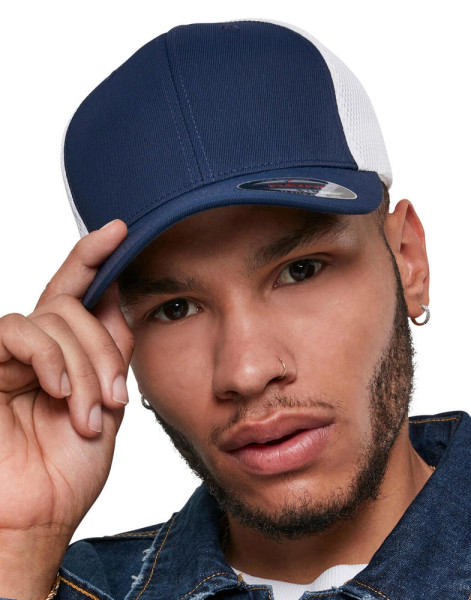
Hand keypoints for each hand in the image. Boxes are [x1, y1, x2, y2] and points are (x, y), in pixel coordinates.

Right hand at [0, 220, 132, 598]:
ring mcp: (8, 357)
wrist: (39, 514)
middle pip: (75, 306)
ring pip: (51, 318)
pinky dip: (49, 357)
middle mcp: (36, 349)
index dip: (94, 257)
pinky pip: (18, 331)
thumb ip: (112, 350)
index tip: (121, 229)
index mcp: (66, 353)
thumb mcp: (106, 400)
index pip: (78, 292)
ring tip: (89, 411)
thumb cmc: (70, 467)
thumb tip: (123, 299)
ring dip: (82, 364)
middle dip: (104, 350)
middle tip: (113, 398)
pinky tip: (59, 390)